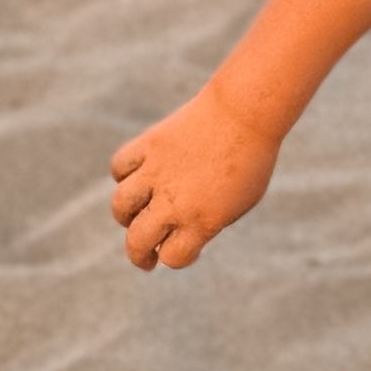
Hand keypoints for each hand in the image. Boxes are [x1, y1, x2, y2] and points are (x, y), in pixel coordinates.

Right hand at [108, 86, 280, 270]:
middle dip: (139, 254)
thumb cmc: (250, 160)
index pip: (173, 256)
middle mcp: (174, 201)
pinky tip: (137, 177)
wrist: (245, 113)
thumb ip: (208, 221)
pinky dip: (124, 175)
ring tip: (136, 216)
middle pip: (138, 241)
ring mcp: (158, 173)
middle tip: (146, 256)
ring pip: (121, 205)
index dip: (176, 258)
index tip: (183, 250)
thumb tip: (178, 232)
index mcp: (203, 221)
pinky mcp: (149, 145)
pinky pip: (120, 167)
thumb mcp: (240, 201)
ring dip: (125, 216)